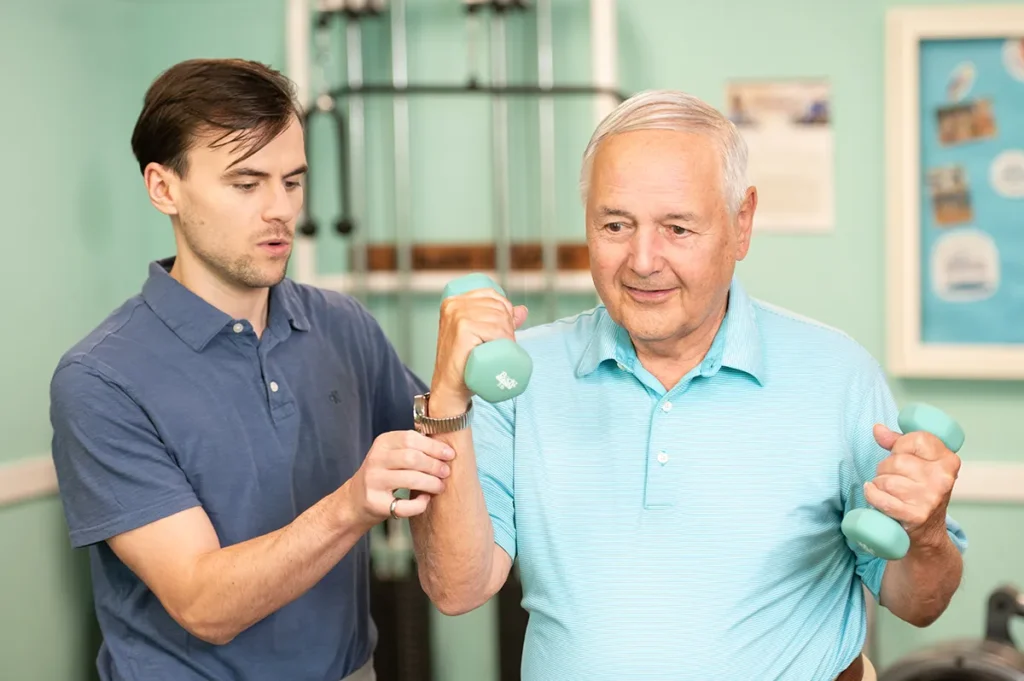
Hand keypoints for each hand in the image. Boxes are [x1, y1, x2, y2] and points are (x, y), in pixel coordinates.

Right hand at [343, 431, 454, 528]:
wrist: (355, 500)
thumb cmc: (382, 475)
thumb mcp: (391, 455)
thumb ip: (413, 449)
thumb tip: (446, 450)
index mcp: (382, 443)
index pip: (411, 438)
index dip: (433, 446)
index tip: (449, 454)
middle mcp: (375, 460)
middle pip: (412, 458)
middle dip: (434, 466)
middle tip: (446, 472)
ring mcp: (373, 482)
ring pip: (410, 479)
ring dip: (431, 483)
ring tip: (440, 487)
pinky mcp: (375, 503)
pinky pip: (404, 505)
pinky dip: (420, 504)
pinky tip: (424, 500)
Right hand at [430, 287, 527, 412]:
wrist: (451, 386)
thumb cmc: (465, 362)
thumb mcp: (480, 334)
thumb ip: (499, 319)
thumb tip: (522, 310)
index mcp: (455, 300)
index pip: (491, 295)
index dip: (505, 310)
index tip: (504, 330)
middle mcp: (454, 304)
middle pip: (497, 307)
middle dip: (508, 326)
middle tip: (504, 345)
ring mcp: (457, 316)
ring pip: (499, 319)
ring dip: (508, 336)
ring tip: (501, 350)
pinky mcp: (462, 329)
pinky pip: (494, 330)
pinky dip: (503, 340)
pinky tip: (498, 349)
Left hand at [865, 424, 960, 544]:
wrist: (928, 532)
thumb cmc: (920, 491)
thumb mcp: (919, 464)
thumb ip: (899, 442)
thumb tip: (878, 429)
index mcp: (948, 461)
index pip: (916, 438)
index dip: (901, 445)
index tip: (901, 454)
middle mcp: (943, 479)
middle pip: (896, 460)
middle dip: (886, 468)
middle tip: (894, 478)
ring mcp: (930, 498)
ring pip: (885, 479)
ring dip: (879, 484)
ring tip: (890, 491)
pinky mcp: (916, 515)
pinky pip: (881, 498)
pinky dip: (872, 495)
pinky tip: (875, 495)